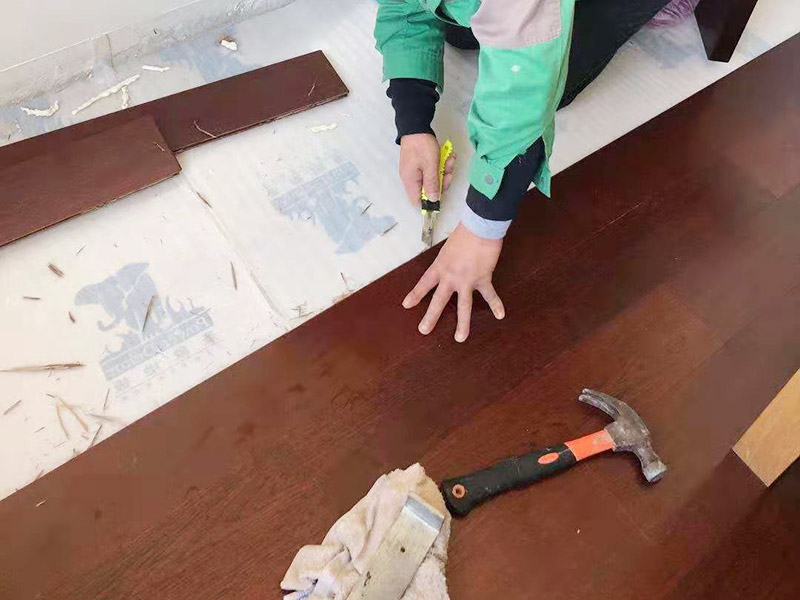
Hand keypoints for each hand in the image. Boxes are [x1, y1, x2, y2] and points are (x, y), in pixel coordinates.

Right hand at [398, 133, 455, 206]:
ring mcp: (415, 171)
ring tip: (450, 159)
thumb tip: (433, 200)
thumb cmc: (422, 146)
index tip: (441, 195)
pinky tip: (446, 156)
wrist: (415, 127)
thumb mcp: (430, 166)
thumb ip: (432, 184)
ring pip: (432, 179)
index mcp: (410, 182)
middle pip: (428, 190)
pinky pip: (430, 170)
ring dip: (443, 171)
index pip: (418, 201)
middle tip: (449, 171)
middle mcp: (411, 179)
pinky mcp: (419, 164)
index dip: (430, 202)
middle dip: (442, 181)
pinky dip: (439, 165)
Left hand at [402, 223, 504, 341]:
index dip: (415, 295)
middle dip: (431, 317)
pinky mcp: (483, 279)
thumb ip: (449, 260)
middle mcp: (450, 277)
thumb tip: (452, 264)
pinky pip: (489, 295)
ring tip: (460, 338)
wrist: (479, 228)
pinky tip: (500, 315)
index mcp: (440, 267)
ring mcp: (467, 281)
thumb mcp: (448, 247)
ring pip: (463, 307)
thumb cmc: (464, 233)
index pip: (424, 284)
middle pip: (439, 301)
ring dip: (462, 324)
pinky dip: (496, 305)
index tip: (407, 305)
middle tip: (424, 331)